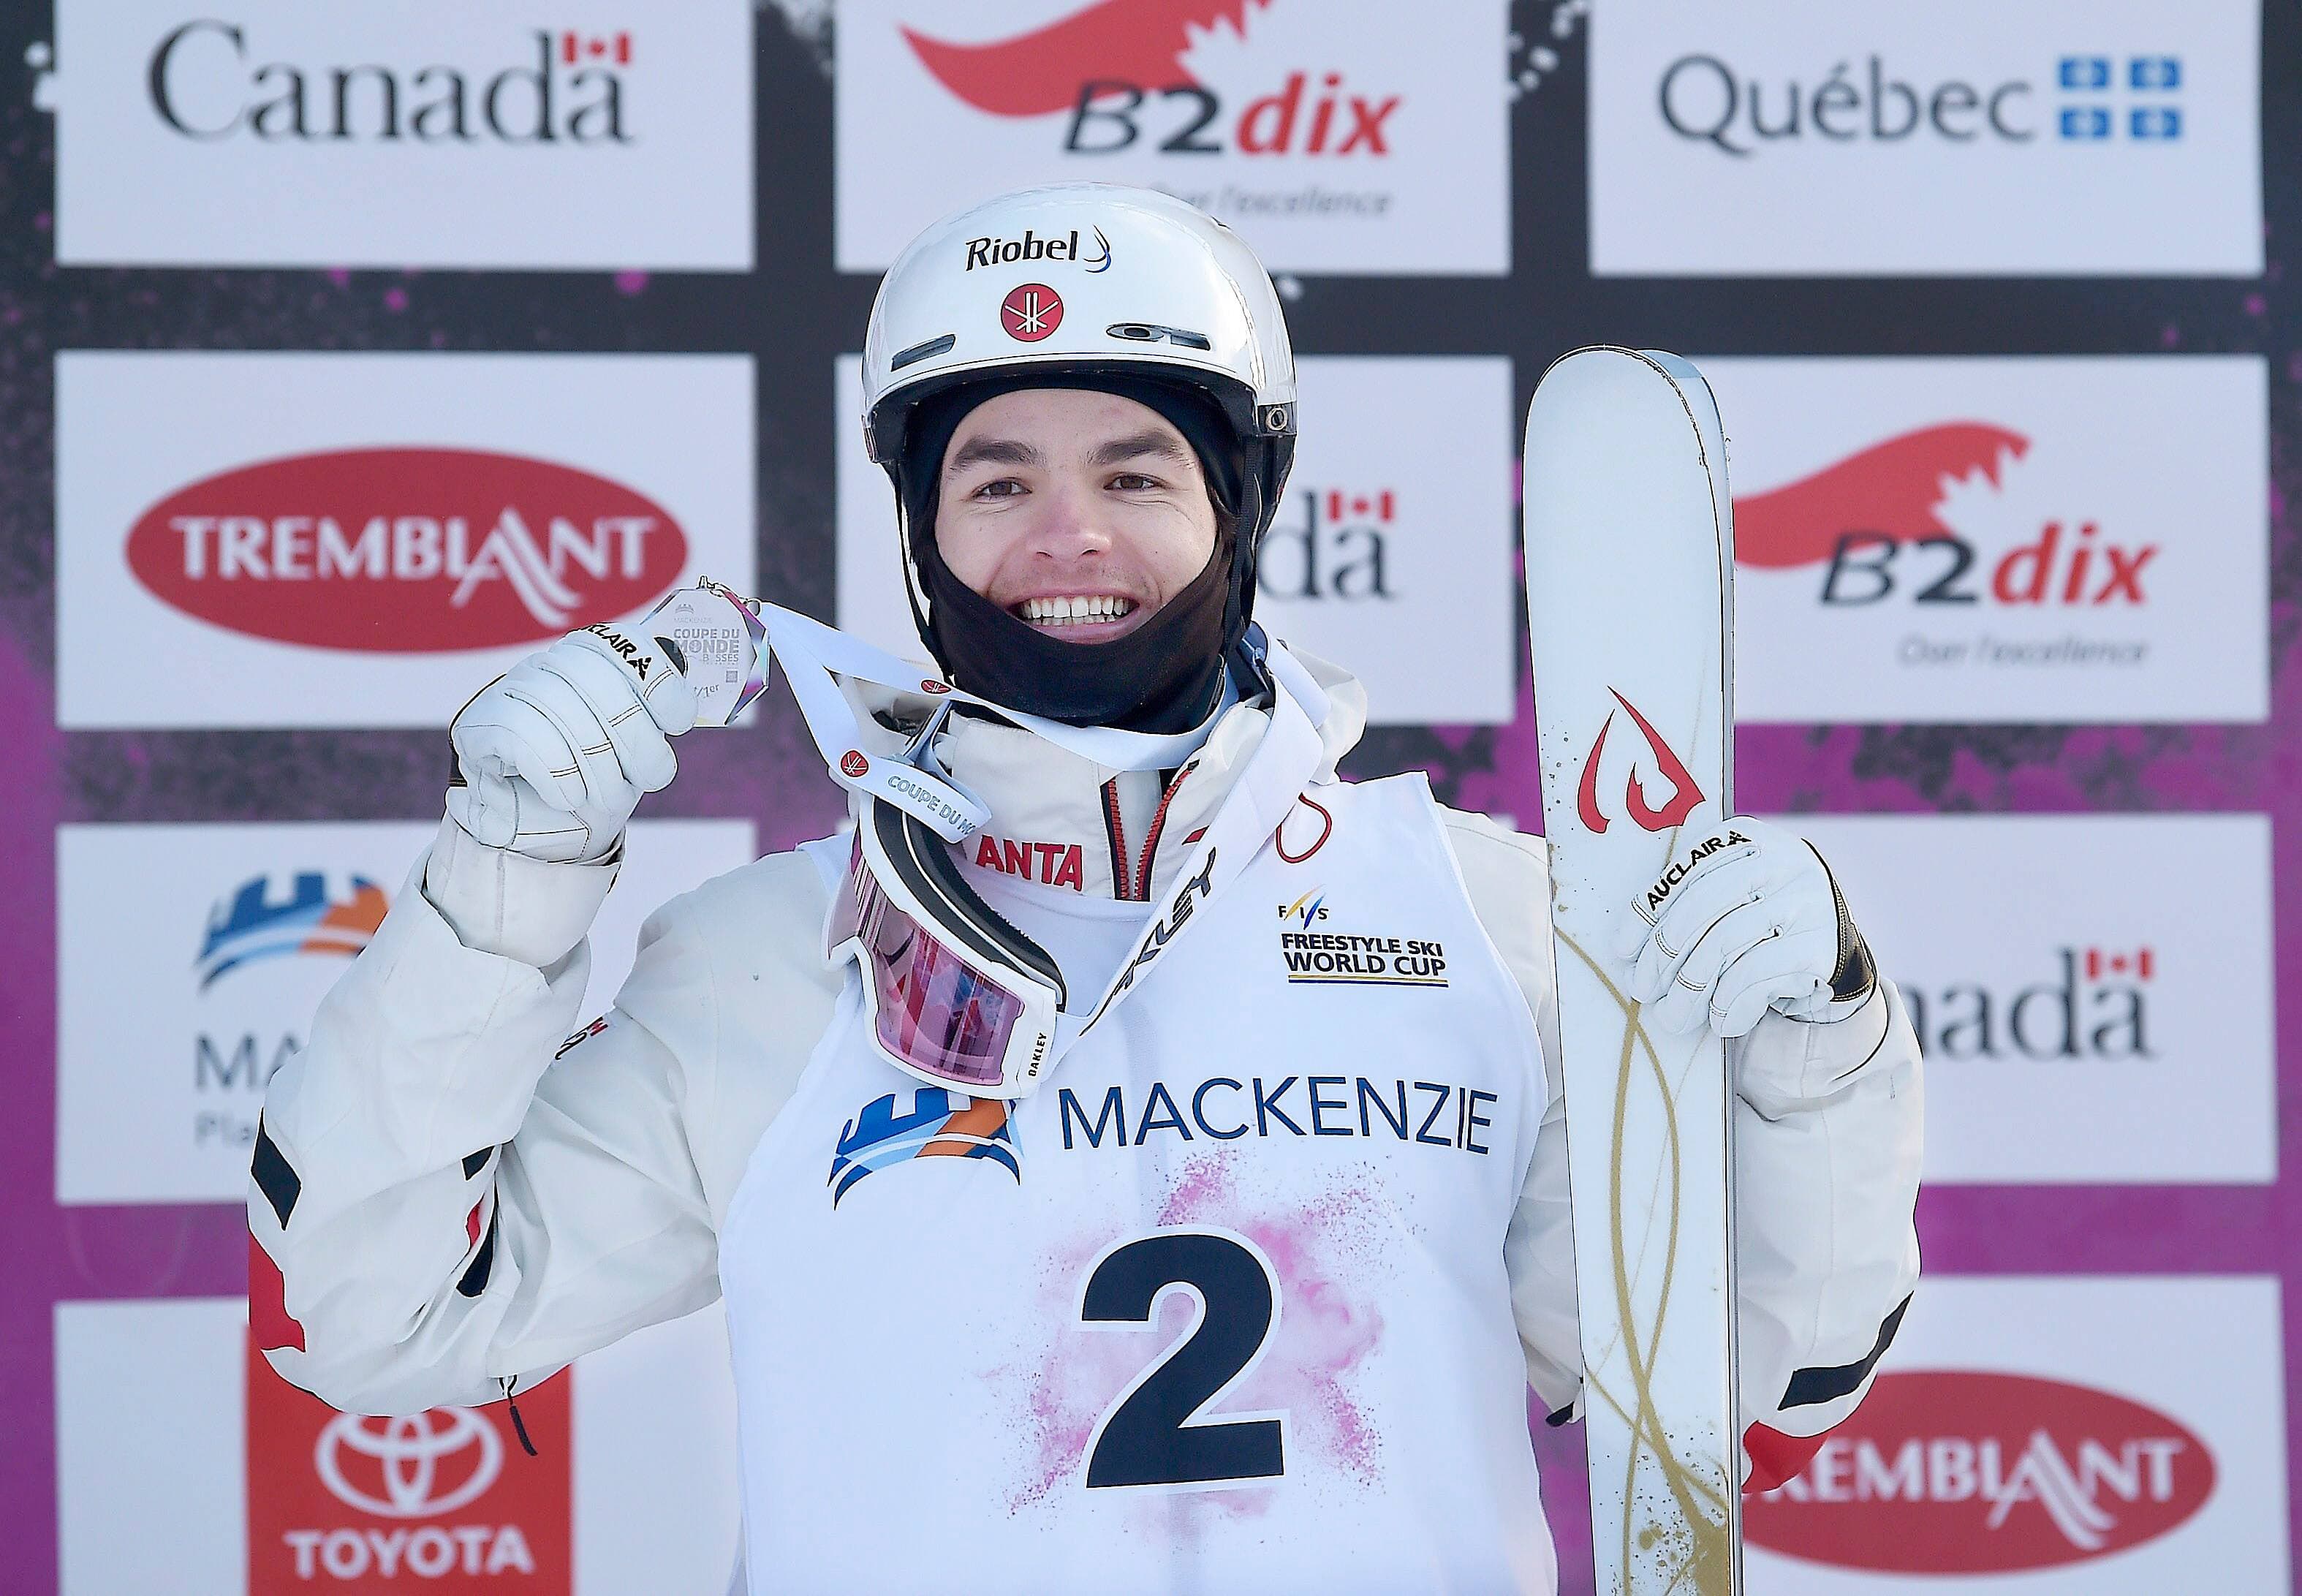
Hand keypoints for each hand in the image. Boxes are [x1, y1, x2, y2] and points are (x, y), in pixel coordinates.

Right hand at [448, 623, 696, 863]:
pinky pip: (530, 741)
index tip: (677, 722)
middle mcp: (551, 663)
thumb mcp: (633, 744)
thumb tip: (690, 705)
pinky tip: (569, 796)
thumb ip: (654, 716)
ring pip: (569, 719)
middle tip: (651, 776)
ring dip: (601, 772)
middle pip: (604, 689)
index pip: (628, 646)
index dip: (660, 683)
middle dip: (638, 742)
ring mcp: (513, 690)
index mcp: (592, 656)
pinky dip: (560, 778)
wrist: (536, 822)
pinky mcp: (482, 723)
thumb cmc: (593, 776)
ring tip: (608, 796)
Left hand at [1611, 816, 1877, 1038]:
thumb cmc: (1759, 920)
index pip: (1684, 871)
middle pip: (1701, 906)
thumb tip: (1627, 952)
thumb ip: (1687, 900)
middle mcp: (1781, 860)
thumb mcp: (1728, 893)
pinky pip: (1758, 974)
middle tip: (1642, 989)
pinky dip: (1730, 1003)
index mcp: (1746, 837)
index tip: (1622, 950)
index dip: (1647, 912)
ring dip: (1690, 989)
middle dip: (1662, 954)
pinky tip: (1718, 1022)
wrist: (1832, 947)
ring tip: (1671, 1016)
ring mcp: (1806, 901)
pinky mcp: (1821, 944)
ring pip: (1725, 943)